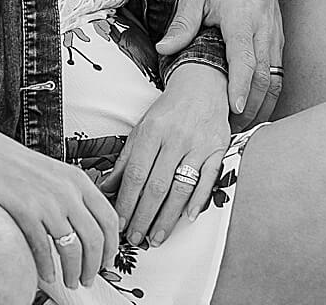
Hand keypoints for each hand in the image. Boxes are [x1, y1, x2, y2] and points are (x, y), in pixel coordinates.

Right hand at [0, 117, 118, 290]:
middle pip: (94, 238)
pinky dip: (47, 267)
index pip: (109, 219)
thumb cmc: (17, 165)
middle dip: (94, 266)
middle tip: (89, 279)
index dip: (112, 246)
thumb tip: (89, 229)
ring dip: (74, 272)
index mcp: (78, 179)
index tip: (107, 262)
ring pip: (72, 248)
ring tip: (71, 281)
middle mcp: (67, 190)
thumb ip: (74, 196)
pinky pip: (43, 248)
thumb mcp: (55, 173)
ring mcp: (46, 200)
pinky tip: (47, 275)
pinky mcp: (24, 210)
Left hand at [102, 63, 229, 246]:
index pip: (136, 173)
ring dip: (168, 217)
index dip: (126, 201)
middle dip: (144, 216)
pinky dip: (198, 201)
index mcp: (152, 131)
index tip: (119, 222)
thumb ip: (125, 160)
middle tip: (135, 238)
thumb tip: (106, 188)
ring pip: (181, 187)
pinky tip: (188, 219)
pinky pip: (209, 180)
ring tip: (156, 237)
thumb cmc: (168, 111)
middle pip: (157, 185)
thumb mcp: (142, 129)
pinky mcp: (219, 149)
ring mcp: (199, 144)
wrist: (202, 86)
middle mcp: (176, 138)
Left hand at [154, 0, 283, 126]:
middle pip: (264, 76)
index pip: (244, 58)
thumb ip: (182, 23)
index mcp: (241, 19)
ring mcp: (274, 35)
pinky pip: (278, 71)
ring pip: (275, 77)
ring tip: (246, 126)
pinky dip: (270, 91)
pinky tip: (257, 106)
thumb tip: (165, 49)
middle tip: (235, 131)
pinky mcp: (278, 38)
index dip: (240, 86)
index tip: (234, 109)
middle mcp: (262, 30)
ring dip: (263, 104)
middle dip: (252, 107)